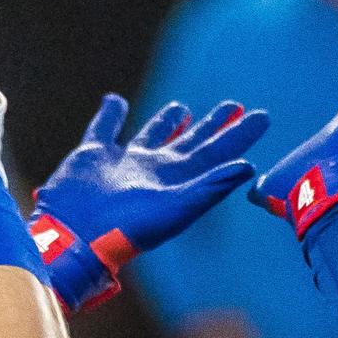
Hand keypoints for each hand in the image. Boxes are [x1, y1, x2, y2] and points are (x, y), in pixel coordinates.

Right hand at [29, 94, 269, 310]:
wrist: (75, 237)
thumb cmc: (126, 231)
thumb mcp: (175, 210)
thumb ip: (210, 188)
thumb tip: (247, 167)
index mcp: (177, 182)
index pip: (217, 153)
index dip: (240, 135)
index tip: (262, 116)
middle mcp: (154, 170)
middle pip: (191, 142)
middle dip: (213, 125)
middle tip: (234, 105)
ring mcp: (124, 163)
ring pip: (152, 135)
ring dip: (167, 120)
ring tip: (182, 108)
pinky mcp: (93, 156)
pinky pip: (104, 129)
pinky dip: (110, 114)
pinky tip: (114, 101)